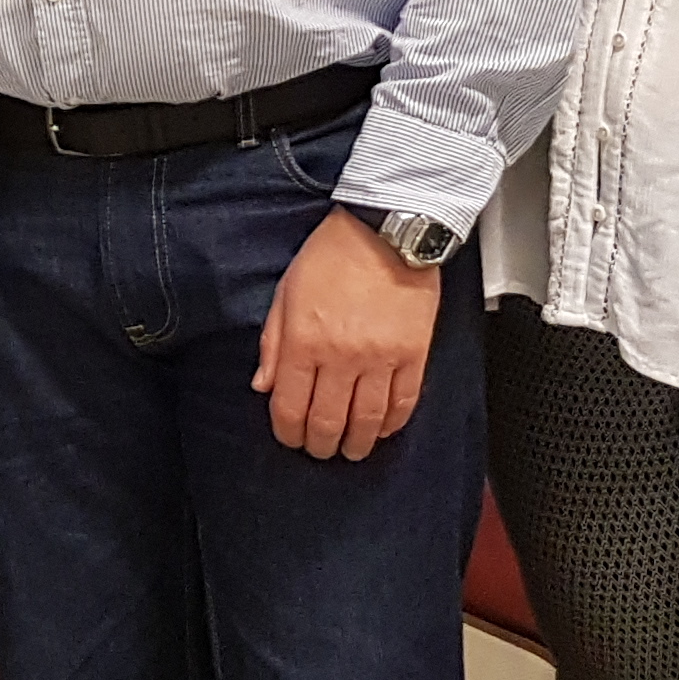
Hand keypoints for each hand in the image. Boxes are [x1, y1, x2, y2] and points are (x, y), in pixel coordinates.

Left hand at [253, 210, 441, 458]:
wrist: (387, 229)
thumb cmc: (333, 254)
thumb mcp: (286, 292)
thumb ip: (272, 342)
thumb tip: (263, 385)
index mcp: (304, 340)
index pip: (289, 406)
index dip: (287, 432)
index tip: (290, 438)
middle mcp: (341, 356)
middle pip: (327, 422)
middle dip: (320, 445)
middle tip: (320, 450)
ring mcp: (380, 358)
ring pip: (366, 420)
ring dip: (357, 443)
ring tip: (352, 449)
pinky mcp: (414, 354)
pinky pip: (403, 403)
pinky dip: (392, 424)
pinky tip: (383, 430)